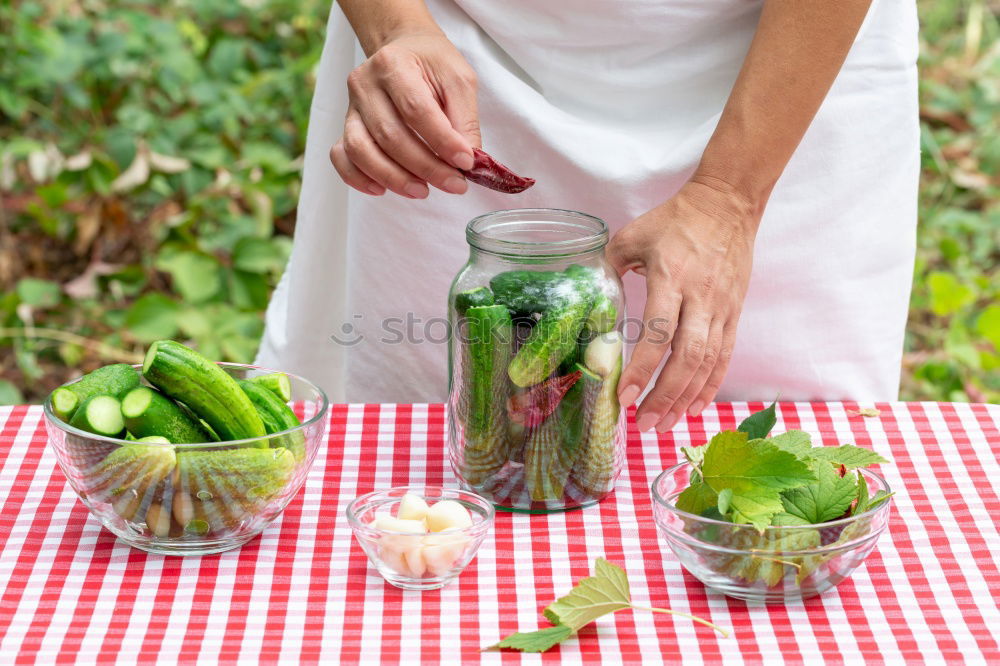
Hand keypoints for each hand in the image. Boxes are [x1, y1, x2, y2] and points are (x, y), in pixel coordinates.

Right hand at [330, 32, 479, 197]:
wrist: (402, 49)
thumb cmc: (432, 65)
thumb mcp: (459, 81)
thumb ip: (465, 120)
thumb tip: (468, 161)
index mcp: (393, 63)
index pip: (416, 110)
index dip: (442, 141)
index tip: (466, 163)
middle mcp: (365, 84)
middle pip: (389, 135)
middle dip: (425, 167)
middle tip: (454, 184)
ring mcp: (351, 106)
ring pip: (361, 150)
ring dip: (394, 178)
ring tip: (422, 191)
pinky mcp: (345, 125)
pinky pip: (341, 157)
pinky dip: (358, 178)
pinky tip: (382, 189)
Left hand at [607, 177, 760, 431]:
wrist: (728, 205)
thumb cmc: (675, 221)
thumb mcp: (632, 236)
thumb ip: (607, 268)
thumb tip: (587, 298)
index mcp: (670, 277)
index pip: (659, 331)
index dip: (643, 367)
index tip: (626, 395)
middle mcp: (700, 297)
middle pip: (687, 357)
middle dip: (665, 395)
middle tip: (645, 423)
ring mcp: (721, 308)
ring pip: (707, 363)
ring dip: (686, 398)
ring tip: (664, 424)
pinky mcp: (734, 313)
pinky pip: (724, 356)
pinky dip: (710, 385)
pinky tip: (694, 407)